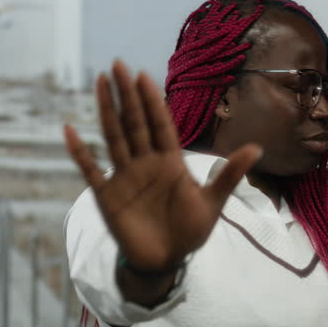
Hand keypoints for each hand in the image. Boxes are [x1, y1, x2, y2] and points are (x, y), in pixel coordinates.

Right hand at [64, 60, 261, 271]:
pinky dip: (79, 151)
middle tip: (118, 64)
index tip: (144, 75)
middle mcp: (145, 163)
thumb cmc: (189, 232)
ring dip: (106, 110)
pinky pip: (90, 170)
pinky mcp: (107, 195)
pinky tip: (70, 129)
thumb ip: (229, 175)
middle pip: (134, 122)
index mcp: (170, 161)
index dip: (152, 100)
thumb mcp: (212, 202)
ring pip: (114, 136)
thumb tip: (257, 148)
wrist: (166, 262)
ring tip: (100, 82)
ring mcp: (124, 177)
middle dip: (127, 94)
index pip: (159, 124)